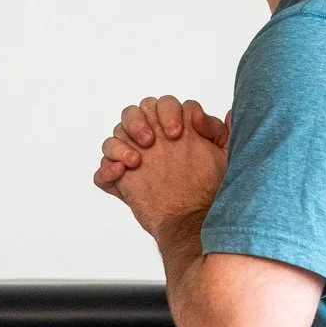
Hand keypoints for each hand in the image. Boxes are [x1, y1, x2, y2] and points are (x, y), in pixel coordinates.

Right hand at [94, 95, 229, 189]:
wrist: (197, 221)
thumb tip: (198, 116)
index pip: (163, 105)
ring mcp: (134, 160)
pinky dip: (105, 171)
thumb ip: (219, 130)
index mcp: (173, 127)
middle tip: (150, 142)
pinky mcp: (122, 183)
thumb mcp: (224, 156)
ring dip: (120, 145)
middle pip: (133, 113)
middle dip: (138, 122)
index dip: (169, 113)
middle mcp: (152, 140)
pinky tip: (120, 173)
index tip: (177, 133)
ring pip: (114, 137)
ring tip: (136, 162)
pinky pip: (101, 173)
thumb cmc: (211, 187)